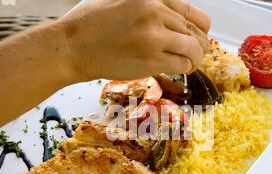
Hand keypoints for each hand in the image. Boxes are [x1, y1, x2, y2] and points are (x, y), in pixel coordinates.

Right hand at [58, 0, 210, 80]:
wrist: (71, 47)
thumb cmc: (90, 25)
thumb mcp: (123, 0)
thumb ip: (150, 6)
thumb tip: (173, 19)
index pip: (192, 12)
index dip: (200, 28)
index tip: (197, 36)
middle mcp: (156, 12)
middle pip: (196, 32)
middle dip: (199, 46)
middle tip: (194, 54)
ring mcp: (154, 36)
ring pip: (194, 49)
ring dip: (195, 59)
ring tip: (188, 63)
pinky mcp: (150, 59)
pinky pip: (182, 65)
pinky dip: (185, 68)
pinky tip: (179, 69)